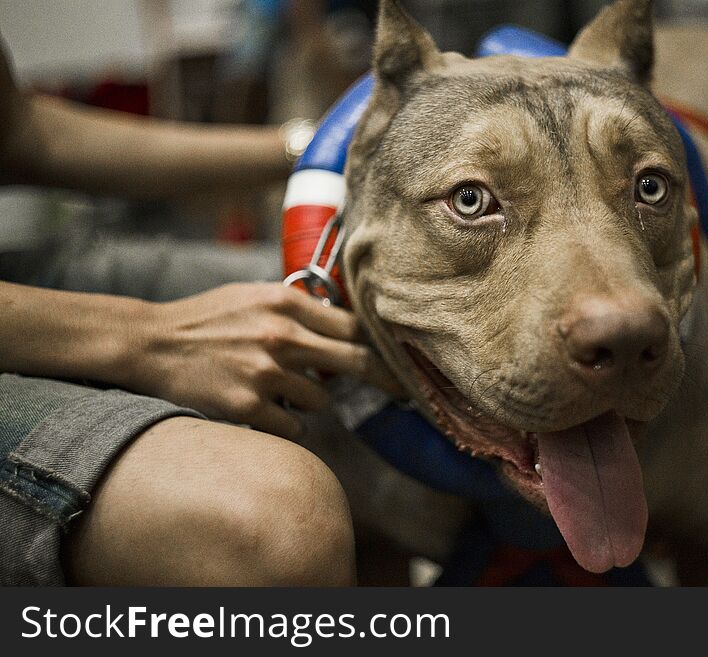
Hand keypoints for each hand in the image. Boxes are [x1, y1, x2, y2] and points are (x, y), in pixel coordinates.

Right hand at [127, 282, 400, 439]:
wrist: (152, 343)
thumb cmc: (207, 318)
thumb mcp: (255, 296)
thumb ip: (300, 309)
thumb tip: (348, 326)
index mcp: (286, 304)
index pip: (355, 326)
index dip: (384, 346)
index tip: (403, 361)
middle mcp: (281, 336)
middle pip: (357, 362)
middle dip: (385, 380)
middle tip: (404, 394)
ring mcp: (265, 372)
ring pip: (321, 400)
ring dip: (309, 400)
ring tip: (277, 388)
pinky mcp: (248, 406)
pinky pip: (294, 426)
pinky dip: (287, 423)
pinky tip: (265, 409)